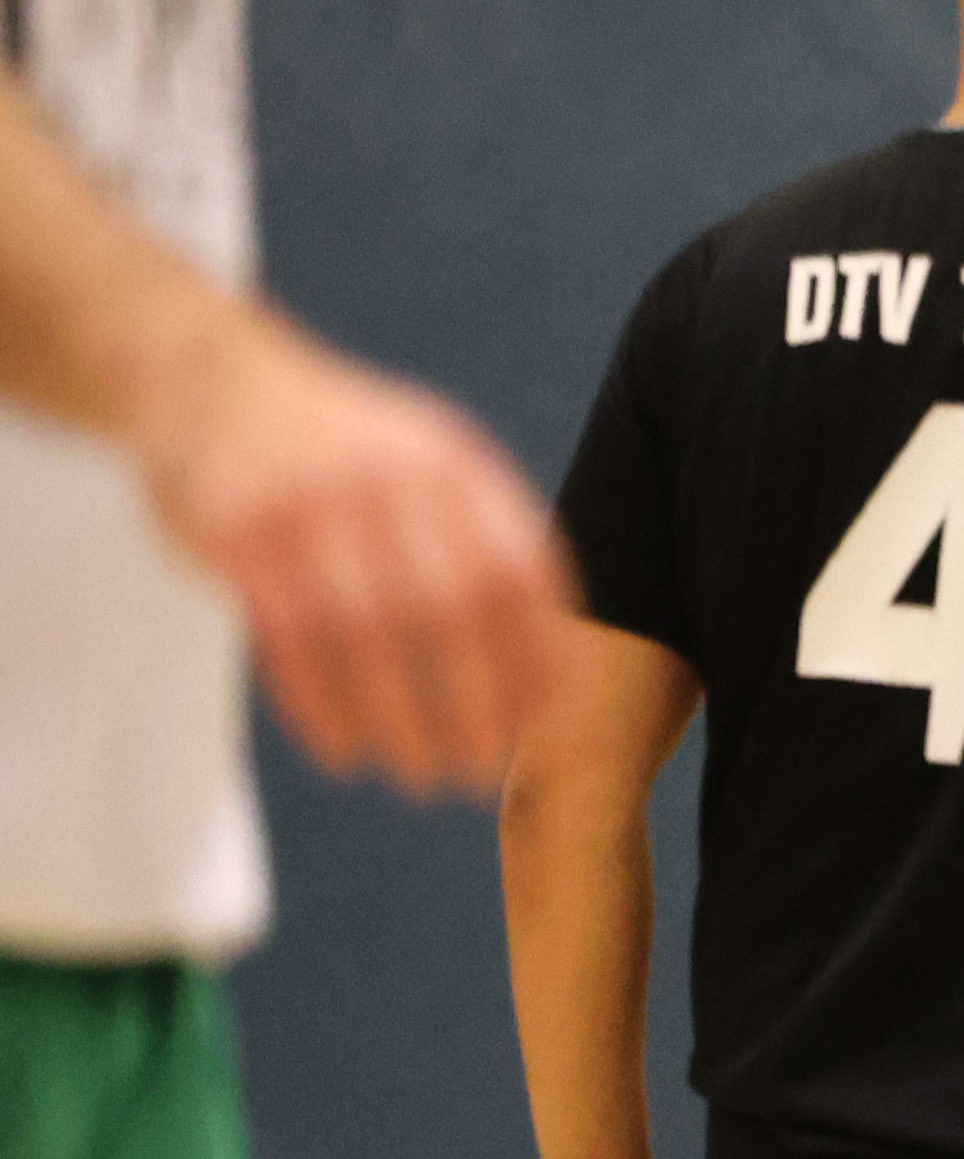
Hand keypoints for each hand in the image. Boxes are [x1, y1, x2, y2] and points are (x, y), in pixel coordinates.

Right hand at [127, 301, 571, 797]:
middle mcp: (388, 477)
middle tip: (479, 774)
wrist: (211, 378)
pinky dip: (321, 706)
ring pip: (368, 633)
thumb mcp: (434, 460)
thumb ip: (494, 541)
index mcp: (454, 464)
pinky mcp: (237, 531)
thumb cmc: (349, 450)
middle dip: (474, 705)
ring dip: (399, 720)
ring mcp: (309, 501)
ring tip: (418, 779)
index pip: (521, 575)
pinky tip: (343, 753)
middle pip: (451, 611)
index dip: (539, 657)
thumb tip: (558, 667)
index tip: (543, 726)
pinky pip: (288, 637)